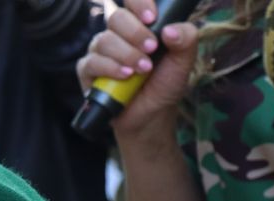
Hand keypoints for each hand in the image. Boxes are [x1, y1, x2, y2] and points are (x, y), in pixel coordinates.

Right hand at [77, 6, 197, 138]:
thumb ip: (186, 39)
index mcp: (138, 25)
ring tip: (142, 70)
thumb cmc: (164, 85)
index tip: (152, 18)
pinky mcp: (87, 72)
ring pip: (104, 40)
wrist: (151, 116)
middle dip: (136, 33)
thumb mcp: (183, 61)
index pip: (131, 1)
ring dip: (126, 54)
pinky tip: (125, 77)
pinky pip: (91, 63)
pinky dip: (109, 68)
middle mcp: (116, 35)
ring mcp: (100, 53)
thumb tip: (169, 30)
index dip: (139, 3)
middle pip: (116, 18)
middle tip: (152, 50)